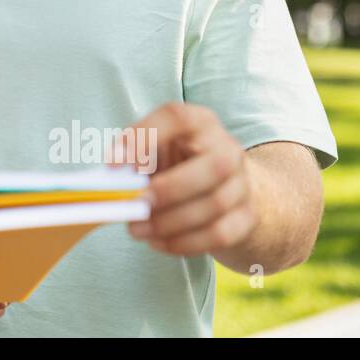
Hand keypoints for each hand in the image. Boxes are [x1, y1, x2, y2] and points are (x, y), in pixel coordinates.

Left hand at [118, 103, 256, 256]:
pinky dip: (183, 242)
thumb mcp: (156, 152)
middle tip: (135, 204)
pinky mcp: (247, 217)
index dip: (143, 139)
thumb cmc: (177, 165)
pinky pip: (219, 234)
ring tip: (137, 229)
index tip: (112, 165)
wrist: (226, 189)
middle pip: (213, 166)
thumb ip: (134, 160)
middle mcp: (227, 148)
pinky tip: (157, 242)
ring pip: (214, 205)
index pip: (176, 117)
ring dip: (169, 222)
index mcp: (199, 121)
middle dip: (169, 189)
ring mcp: (243, 183)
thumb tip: (112, 179)